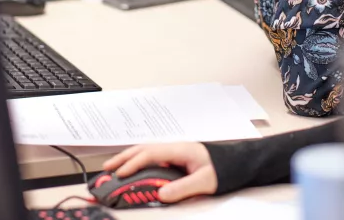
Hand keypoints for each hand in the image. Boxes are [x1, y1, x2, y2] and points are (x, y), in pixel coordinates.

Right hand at [103, 143, 217, 202]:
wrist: (237, 163)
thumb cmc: (223, 169)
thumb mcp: (204, 181)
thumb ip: (183, 188)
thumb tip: (161, 194)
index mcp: (180, 149)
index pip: (150, 154)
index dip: (133, 163)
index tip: (120, 174)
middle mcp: (175, 148)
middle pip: (143, 149)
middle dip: (124, 158)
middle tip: (107, 168)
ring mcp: (175, 152)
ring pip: (146, 151)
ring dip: (129, 158)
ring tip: (115, 168)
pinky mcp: (176, 158)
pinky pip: (152, 157)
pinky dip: (139, 161)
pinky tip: (134, 168)